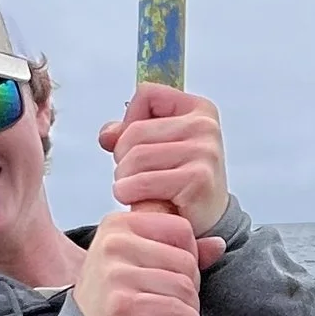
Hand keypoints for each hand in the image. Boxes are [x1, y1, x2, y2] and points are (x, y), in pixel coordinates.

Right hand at [73, 207, 224, 315]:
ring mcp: (116, 274)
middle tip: (178, 300)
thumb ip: (177, 249)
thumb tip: (218, 244)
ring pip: (184, 286)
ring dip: (190, 307)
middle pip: (185, 260)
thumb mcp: (138, 261)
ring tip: (177, 315)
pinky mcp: (123, 304)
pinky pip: (176, 309)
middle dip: (191, 285)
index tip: (179, 273)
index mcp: (118, 225)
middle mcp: (114, 244)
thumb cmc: (113, 296)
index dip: (191, 253)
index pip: (180, 228)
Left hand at [99, 86, 229, 232]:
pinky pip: (142, 181)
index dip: (131, 120)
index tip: (140, 144)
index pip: (147, 95)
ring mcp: (204, 151)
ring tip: (137, 191)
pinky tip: (139, 201)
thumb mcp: (157, 148)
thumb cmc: (181, 181)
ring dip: (124, 180)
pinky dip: (130, 194)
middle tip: (134, 177)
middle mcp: (205, 126)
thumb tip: (107, 136)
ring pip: (135, 157)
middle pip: (134, 130)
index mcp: (199, 109)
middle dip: (123, 158)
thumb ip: (128, 133)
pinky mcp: (197, 178)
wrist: (207, 220)